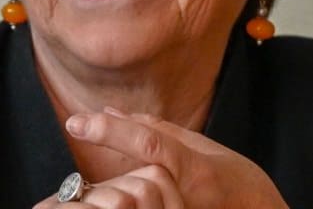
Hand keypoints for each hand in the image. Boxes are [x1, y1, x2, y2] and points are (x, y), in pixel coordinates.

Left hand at [35, 107, 287, 207]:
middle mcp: (185, 196)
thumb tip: (112, 112)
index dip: (110, 130)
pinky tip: (108, 195)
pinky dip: (121, 201)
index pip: (146, 143)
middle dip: (100, 171)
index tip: (76, 121)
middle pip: (130, 177)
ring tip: (86, 182)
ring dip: (105, 190)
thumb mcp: (200, 147)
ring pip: (132, 201)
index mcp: (194, 168)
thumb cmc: (236, 180)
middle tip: (75, 146)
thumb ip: (156, 130)